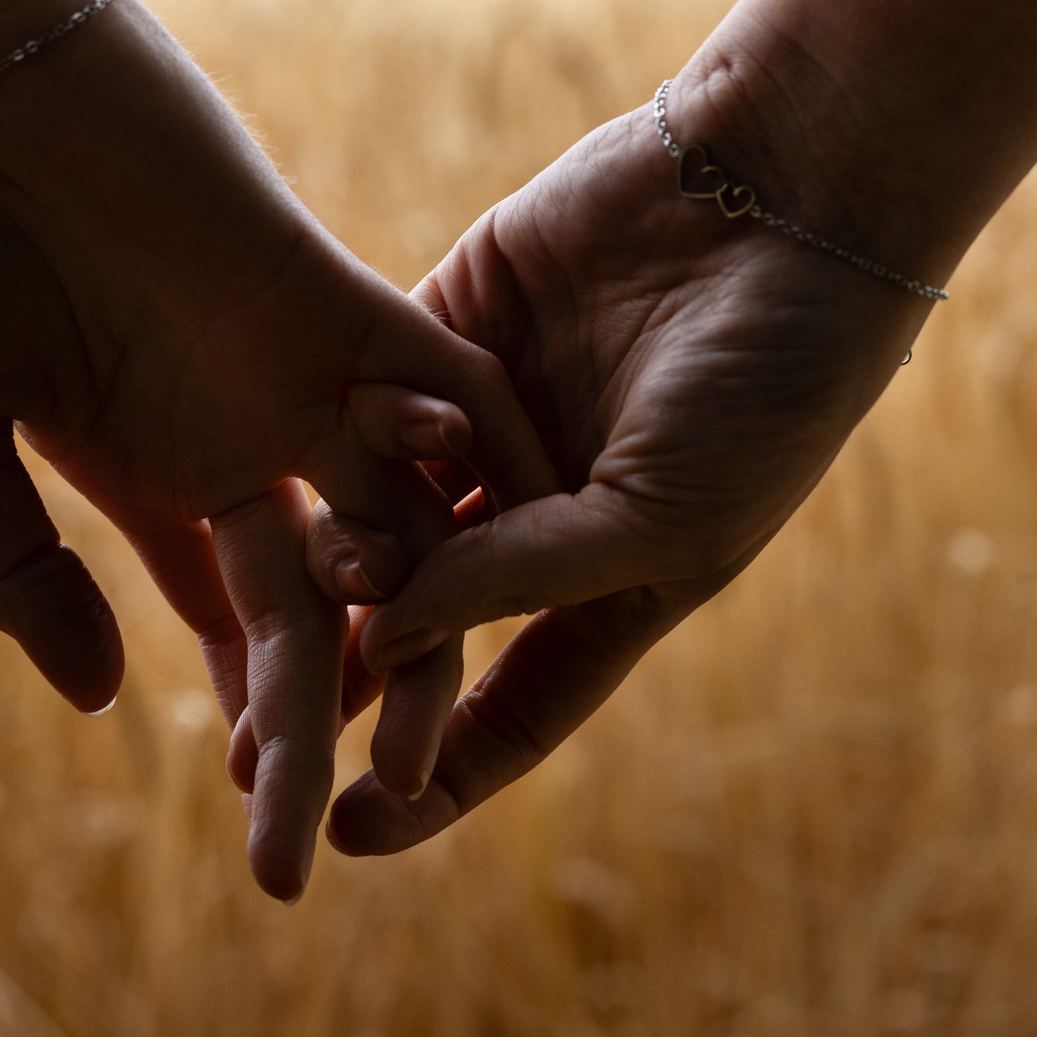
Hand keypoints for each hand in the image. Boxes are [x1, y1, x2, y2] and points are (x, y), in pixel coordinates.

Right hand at [0, 0, 555, 898]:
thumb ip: (16, 563)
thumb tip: (102, 706)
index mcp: (146, 465)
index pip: (229, 621)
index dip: (252, 724)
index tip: (269, 832)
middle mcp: (240, 426)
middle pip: (321, 600)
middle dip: (332, 719)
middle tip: (360, 831)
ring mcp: (290, 361)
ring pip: (392, 516)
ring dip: (421, 625)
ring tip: (434, 747)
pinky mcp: (326, 284)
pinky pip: (431, 384)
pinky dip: (469, 465)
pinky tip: (512, 556)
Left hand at [306, 90, 935, 854]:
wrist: (789, 203)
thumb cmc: (768, 383)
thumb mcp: (661, 513)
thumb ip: (526, 577)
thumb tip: (386, 648)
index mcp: (618, 583)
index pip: (508, 709)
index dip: (434, 781)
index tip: (348, 834)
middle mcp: (548, 513)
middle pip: (425, 622)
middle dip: (346, 683)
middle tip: (247, 736)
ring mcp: (502, 421)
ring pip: (389, 510)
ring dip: (339, 557)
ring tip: (276, 598)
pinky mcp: (461, 323)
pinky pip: (384, 396)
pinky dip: (359, 429)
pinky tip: (309, 467)